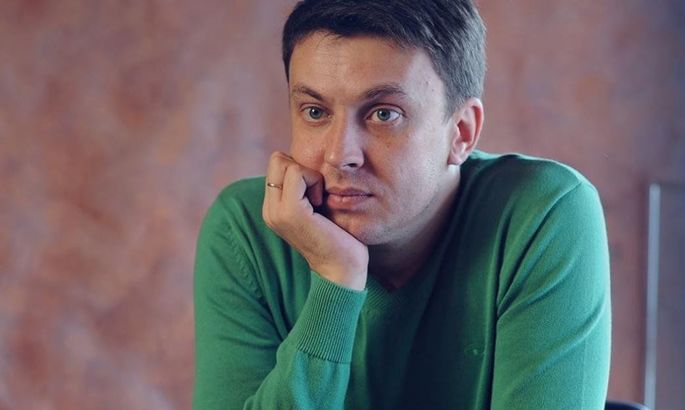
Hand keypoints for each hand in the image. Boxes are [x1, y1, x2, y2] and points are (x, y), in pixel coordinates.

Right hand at [262, 152, 368, 289]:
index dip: (301, 170)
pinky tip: (321, 204)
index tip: (316, 194)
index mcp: (274, 208)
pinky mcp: (289, 212)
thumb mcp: (317, 208)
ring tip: (319, 201)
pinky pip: (297, 173)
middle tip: (317, 195)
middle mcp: (269, 210)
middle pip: (277, 160)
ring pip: (285, 163)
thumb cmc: (338, 238)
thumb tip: (310, 162)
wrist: (341, 270)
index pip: (277, 164)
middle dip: (302, 169)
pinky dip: (314, 181)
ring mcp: (276, 211)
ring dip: (310, 176)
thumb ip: (305, 189)